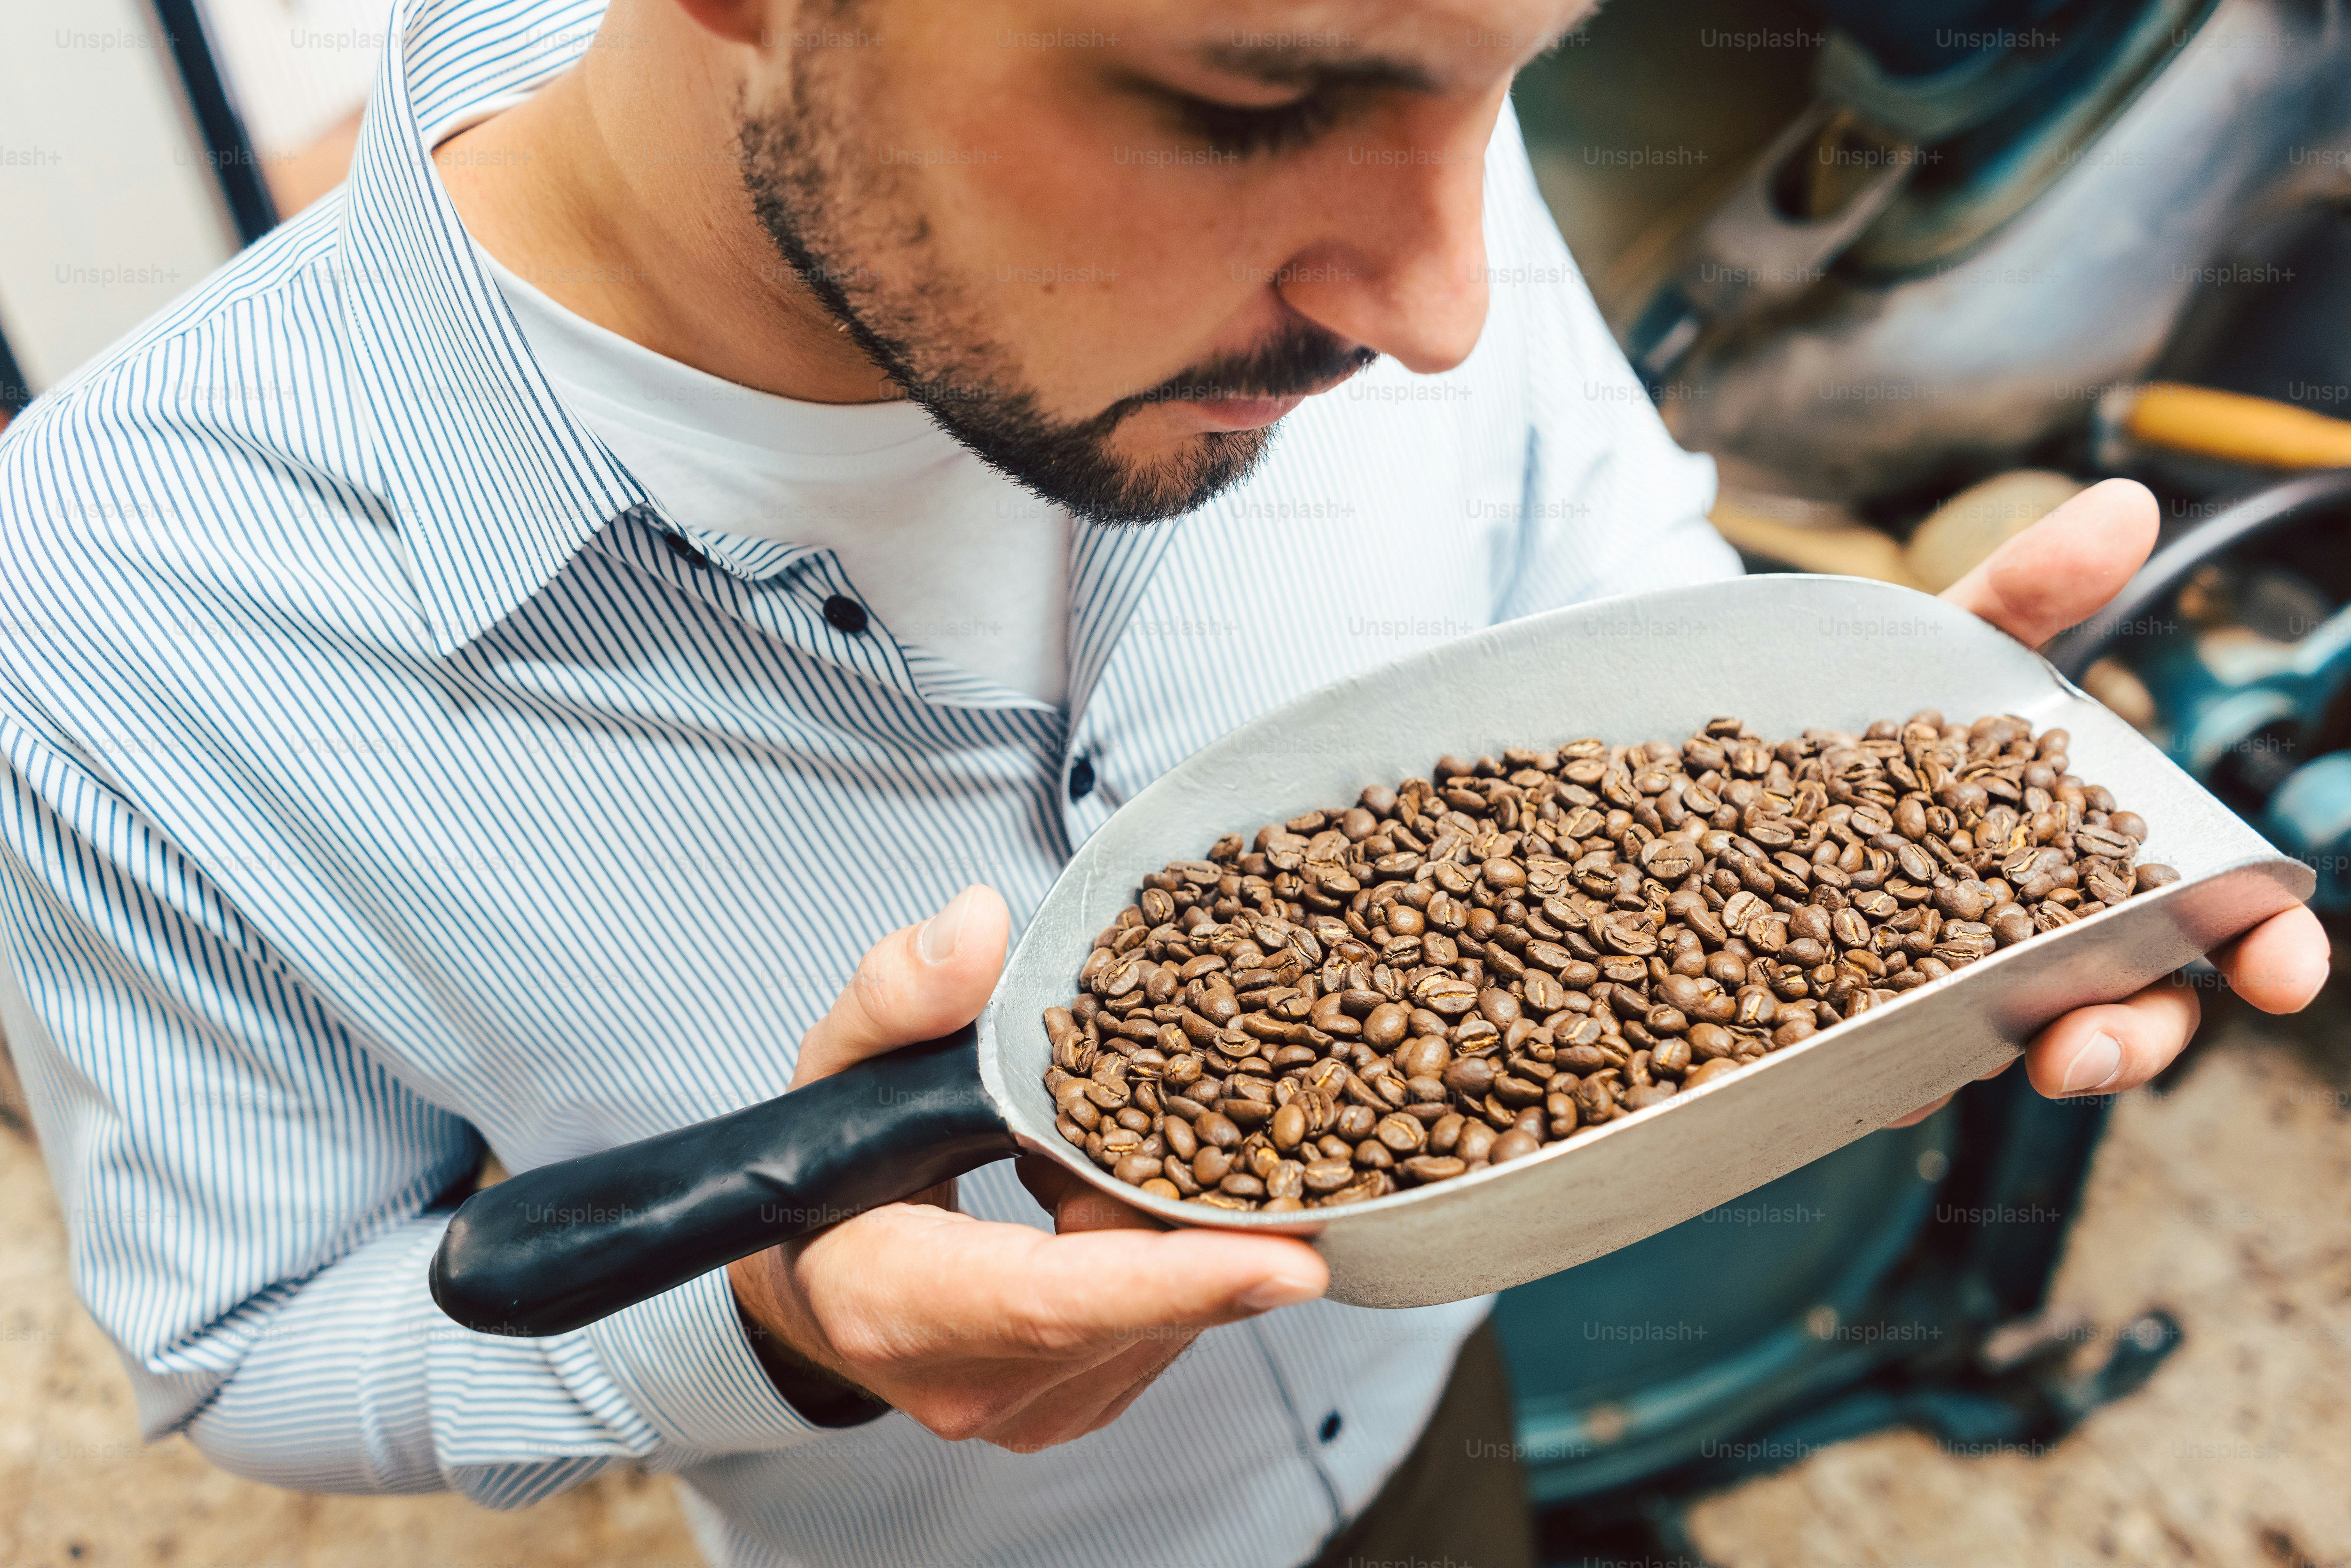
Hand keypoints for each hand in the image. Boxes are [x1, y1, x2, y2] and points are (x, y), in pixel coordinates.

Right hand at [728, 885, 1327, 1448]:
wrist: (808, 1283)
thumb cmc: (821, 1175)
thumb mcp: (839, 1062)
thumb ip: (901, 992)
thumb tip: (978, 925)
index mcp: (898, 1306)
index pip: (1059, 1299)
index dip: (1181, 1277)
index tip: (1296, 1258)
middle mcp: (972, 1384)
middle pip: (1142, 1298)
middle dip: (1197, 1204)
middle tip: (1219, 1109)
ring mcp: (1029, 1413)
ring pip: (1169, 1313)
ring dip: (1176, 1224)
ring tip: (1124, 1144)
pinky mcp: (1072, 1410)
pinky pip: (1163, 1326)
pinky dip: (1165, 1255)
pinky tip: (1123, 1193)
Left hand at [1887, 479, 2331, 1126]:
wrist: (1747, 742)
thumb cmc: (1884, 703)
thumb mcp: (1948, 641)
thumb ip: (2032, 588)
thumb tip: (2124, 501)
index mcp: (2095, 866)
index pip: (2206, 923)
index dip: (2263, 948)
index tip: (2283, 967)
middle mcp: (2031, 942)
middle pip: (2114, 1016)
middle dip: (2125, 1042)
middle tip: (2088, 1044)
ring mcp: (1940, 994)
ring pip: (1996, 1057)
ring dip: (1998, 1064)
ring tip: (1984, 1060)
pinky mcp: (1842, 1024)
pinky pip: (1866, 1067)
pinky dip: (1867, 1067)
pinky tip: (1847, 1060)